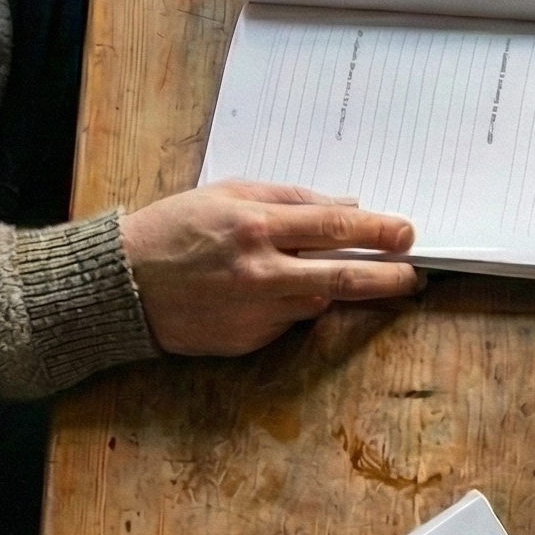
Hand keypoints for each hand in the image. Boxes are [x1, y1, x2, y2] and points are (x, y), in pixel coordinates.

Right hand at [120, 182, 418, 355]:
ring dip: (338, 290)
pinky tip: (276, 294)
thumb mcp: (226, 194)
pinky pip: (289, 320)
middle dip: (389, 277)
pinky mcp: (249, 340)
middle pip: (344, 277)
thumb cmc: (173, 230)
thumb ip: (289, 199)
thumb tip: (346, 208)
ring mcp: (256, 311)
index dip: (379, 232)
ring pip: (320, 301)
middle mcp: (261, 271)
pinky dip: (295, 306)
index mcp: (256, 225)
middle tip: (415, 274)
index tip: (407, 234)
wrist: (120, 286)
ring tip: (351, 277)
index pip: (336, 228)